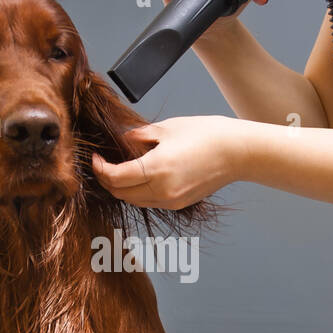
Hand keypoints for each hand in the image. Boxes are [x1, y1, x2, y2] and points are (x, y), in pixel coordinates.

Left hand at [91, 116, 245, 209]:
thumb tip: (123, 141)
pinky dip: (137, 192)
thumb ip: (139, 137)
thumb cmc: (207, 135)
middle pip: (120, 193)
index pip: (115, 177)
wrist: (237, 153)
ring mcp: (171, 200)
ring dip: (121, 188)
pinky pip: (149, 201)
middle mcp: (162, 190)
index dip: (99, 168)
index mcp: (157, 169)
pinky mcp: (179, 203)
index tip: (95, 157)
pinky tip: (138, 177)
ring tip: (119, 170)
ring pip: (133, 200)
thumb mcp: (167, 128)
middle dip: (107, 180)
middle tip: (102, 163)